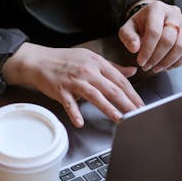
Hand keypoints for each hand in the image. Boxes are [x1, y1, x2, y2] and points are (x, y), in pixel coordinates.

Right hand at [1, 42, 143, 127]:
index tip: (141, 104)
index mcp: (97, 62)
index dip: (132, 93)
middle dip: (127, 102)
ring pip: (94, 95)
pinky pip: (69, 103)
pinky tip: (80, 122)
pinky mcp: (60, 90)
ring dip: (108, 108)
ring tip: (119, 118)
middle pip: (111, 88)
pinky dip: (74, 113)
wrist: (40, 60)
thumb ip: (113, 67)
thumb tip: (132, 71)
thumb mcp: (91, 58)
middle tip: (137, 114)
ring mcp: (74, 80)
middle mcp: (87, 70)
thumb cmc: (66, 60)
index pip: (119, 79)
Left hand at [118, 0, 181, 72]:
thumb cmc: (140, 25)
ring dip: (167, 62)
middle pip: (168, 39)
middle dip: (156, 57)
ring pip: (180, 46)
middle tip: (146, 67)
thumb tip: (135, 48)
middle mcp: (173, 13)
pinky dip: (176, 62)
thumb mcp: (128, 28)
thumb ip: (128, 37)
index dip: (147, 49)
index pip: (154, 31)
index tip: (140, 62)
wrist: (154, 20)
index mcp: (156, 8)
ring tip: (155, 68)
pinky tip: (165, 66)